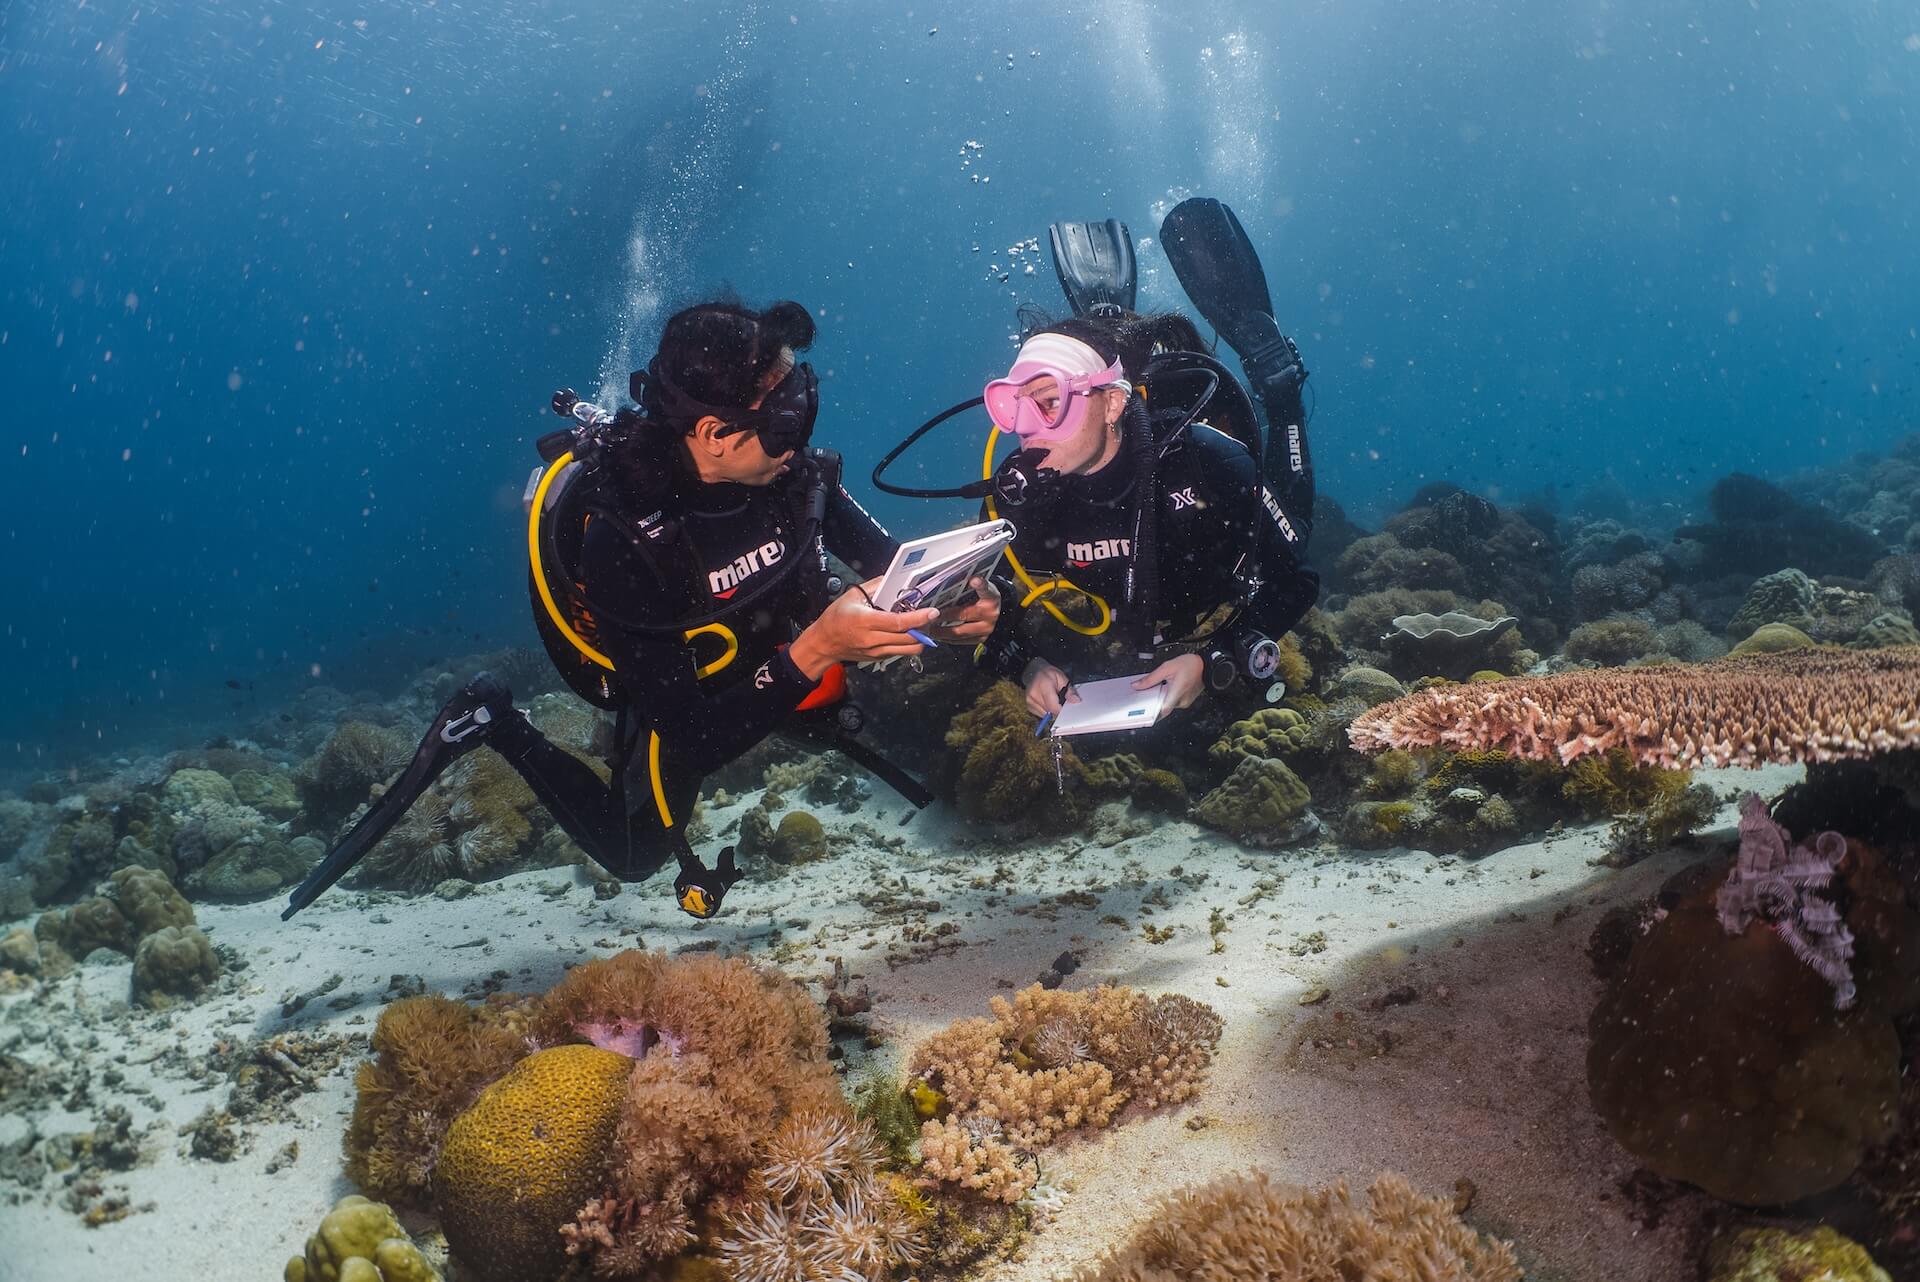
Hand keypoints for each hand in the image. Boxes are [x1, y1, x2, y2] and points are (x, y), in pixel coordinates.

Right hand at [789, 576, 937, 678]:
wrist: (823, 644)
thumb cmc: (835, 618)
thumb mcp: (852, 596)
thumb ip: (875, 587)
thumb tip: (893, 580)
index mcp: (866, 621)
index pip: (899, 623)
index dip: (918, 618)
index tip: (932, 612)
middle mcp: (873, 639)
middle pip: (910, 639)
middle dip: (925, 628)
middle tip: (929, 617)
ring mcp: (877, 651)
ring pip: (910, 650)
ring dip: (920, 638)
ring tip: (920, 627)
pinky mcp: (879, 658)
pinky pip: (901, 652)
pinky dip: (909, 643)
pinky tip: (907, 633)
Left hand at [927, 576, 1001, 643]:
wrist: (994, 609)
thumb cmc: (982, 596)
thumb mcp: (978, 585)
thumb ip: (966, 584)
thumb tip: (947, 579)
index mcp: (991, 597)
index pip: (985, 589)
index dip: (980, 585)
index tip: (973, 580)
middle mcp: (990, 614)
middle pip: (963, 614)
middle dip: (942, 616)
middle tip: (927, 615)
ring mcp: (986, 628)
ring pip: (959, 632)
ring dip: (941, 631)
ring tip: (927, 627)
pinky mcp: (981, 639)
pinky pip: (960, 641)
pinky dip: (946, 638)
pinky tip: (936, 634)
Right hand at [1022, 658, 1077, 717]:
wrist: (1034, 672)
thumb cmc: (1048, 674)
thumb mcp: (1062, 677)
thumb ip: (1069, 690)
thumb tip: (1075, 701)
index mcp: (1043, 685)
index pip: (1053, 706)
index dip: (1062, 709)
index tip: (1068, 708)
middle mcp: (1034, 694)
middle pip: (1050, 711)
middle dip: (1058, 708)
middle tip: (1060, 699)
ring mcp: (1029, 701)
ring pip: (1046, 714)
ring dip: (1052, 709)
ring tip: (1053, 699)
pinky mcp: (1029, 706)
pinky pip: (1041, 714)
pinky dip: (1047, 710)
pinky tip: (1047, 701)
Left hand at [1133, 654, 1205, 714]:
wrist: (1206, 665)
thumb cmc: (1191, 665)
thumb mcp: (1166, 667)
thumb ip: (1150, 678)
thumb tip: (1137, 685)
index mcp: (1177, 692)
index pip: (1162, 711)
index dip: (1150, 714)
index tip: (1141, 713)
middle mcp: (1182, 701)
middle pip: (1162, 707)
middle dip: (1152, 703)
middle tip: (1142, 697)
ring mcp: (1184, 702)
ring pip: (1167, 704)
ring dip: (1159, 699)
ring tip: (1153, 690)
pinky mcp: (1185, 700)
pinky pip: (1172, 701)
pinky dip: (1166, 697)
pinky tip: (1162, 689)